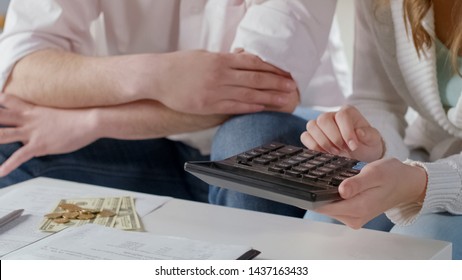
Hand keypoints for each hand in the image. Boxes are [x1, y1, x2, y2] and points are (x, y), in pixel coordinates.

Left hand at [0, 94, 98, 176]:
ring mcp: (32, 132)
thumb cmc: (78, 117)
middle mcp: (27, 119)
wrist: (90, 120)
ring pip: (2, 135)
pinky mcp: (39, 145)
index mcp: (32, 109)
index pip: (6, 99)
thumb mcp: (57, 112)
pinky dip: (8, 166)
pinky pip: (19, 156)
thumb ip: (45, 116)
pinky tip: (0, 173)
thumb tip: (45, 121)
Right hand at [137, 50, 297, 114]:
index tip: (284, 72)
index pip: (253, 63)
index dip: (272, 68)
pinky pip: (235, 106)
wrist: (156, 77)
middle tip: (293, 87)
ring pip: (249, 93)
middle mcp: (221, 74)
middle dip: (277, 83)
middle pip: (256, 78)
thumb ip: (224, 59)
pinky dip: (251, 106)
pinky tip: (263, 107)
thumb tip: (242, 60)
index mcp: (221, 59)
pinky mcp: (209, 104)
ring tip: (284, 100)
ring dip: (269, 97)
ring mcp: (216, 90)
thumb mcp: (204, 56)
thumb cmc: (179, 65)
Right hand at [300, 105, 383, 161]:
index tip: (353, 146)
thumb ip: (370, 135)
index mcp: (348, 112)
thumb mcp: (373, 141)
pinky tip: (325, 153)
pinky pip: (305, 136)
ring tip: (335, 152)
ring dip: (323, 142)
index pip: (342, 115)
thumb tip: (359, 132)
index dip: (346, 131)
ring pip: (312, 126)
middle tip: (343, 150)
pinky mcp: (312, 135)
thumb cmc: (366, 145)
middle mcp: (332, 115)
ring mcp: (320, 125)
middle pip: (323, 119)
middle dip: (333, 138)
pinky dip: (313, 146)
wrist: (359, 154)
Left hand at [315, 158, 426, 228]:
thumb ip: (357, 183)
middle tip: (319, 175)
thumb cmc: (392, 175)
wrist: (406, 183)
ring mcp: (354, 218)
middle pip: (324, 207)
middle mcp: (354, 218)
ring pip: (329, 207)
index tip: (306, 183)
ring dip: (326, 194)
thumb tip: (341, 192)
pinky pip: (336, 206)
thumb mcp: (374, 173)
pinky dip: (333, 196)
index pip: (325, 206)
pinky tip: (337, 184)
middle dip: (319, 192)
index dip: (313, 195)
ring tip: (332, 178)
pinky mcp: (354, 215)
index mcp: (359, 208)